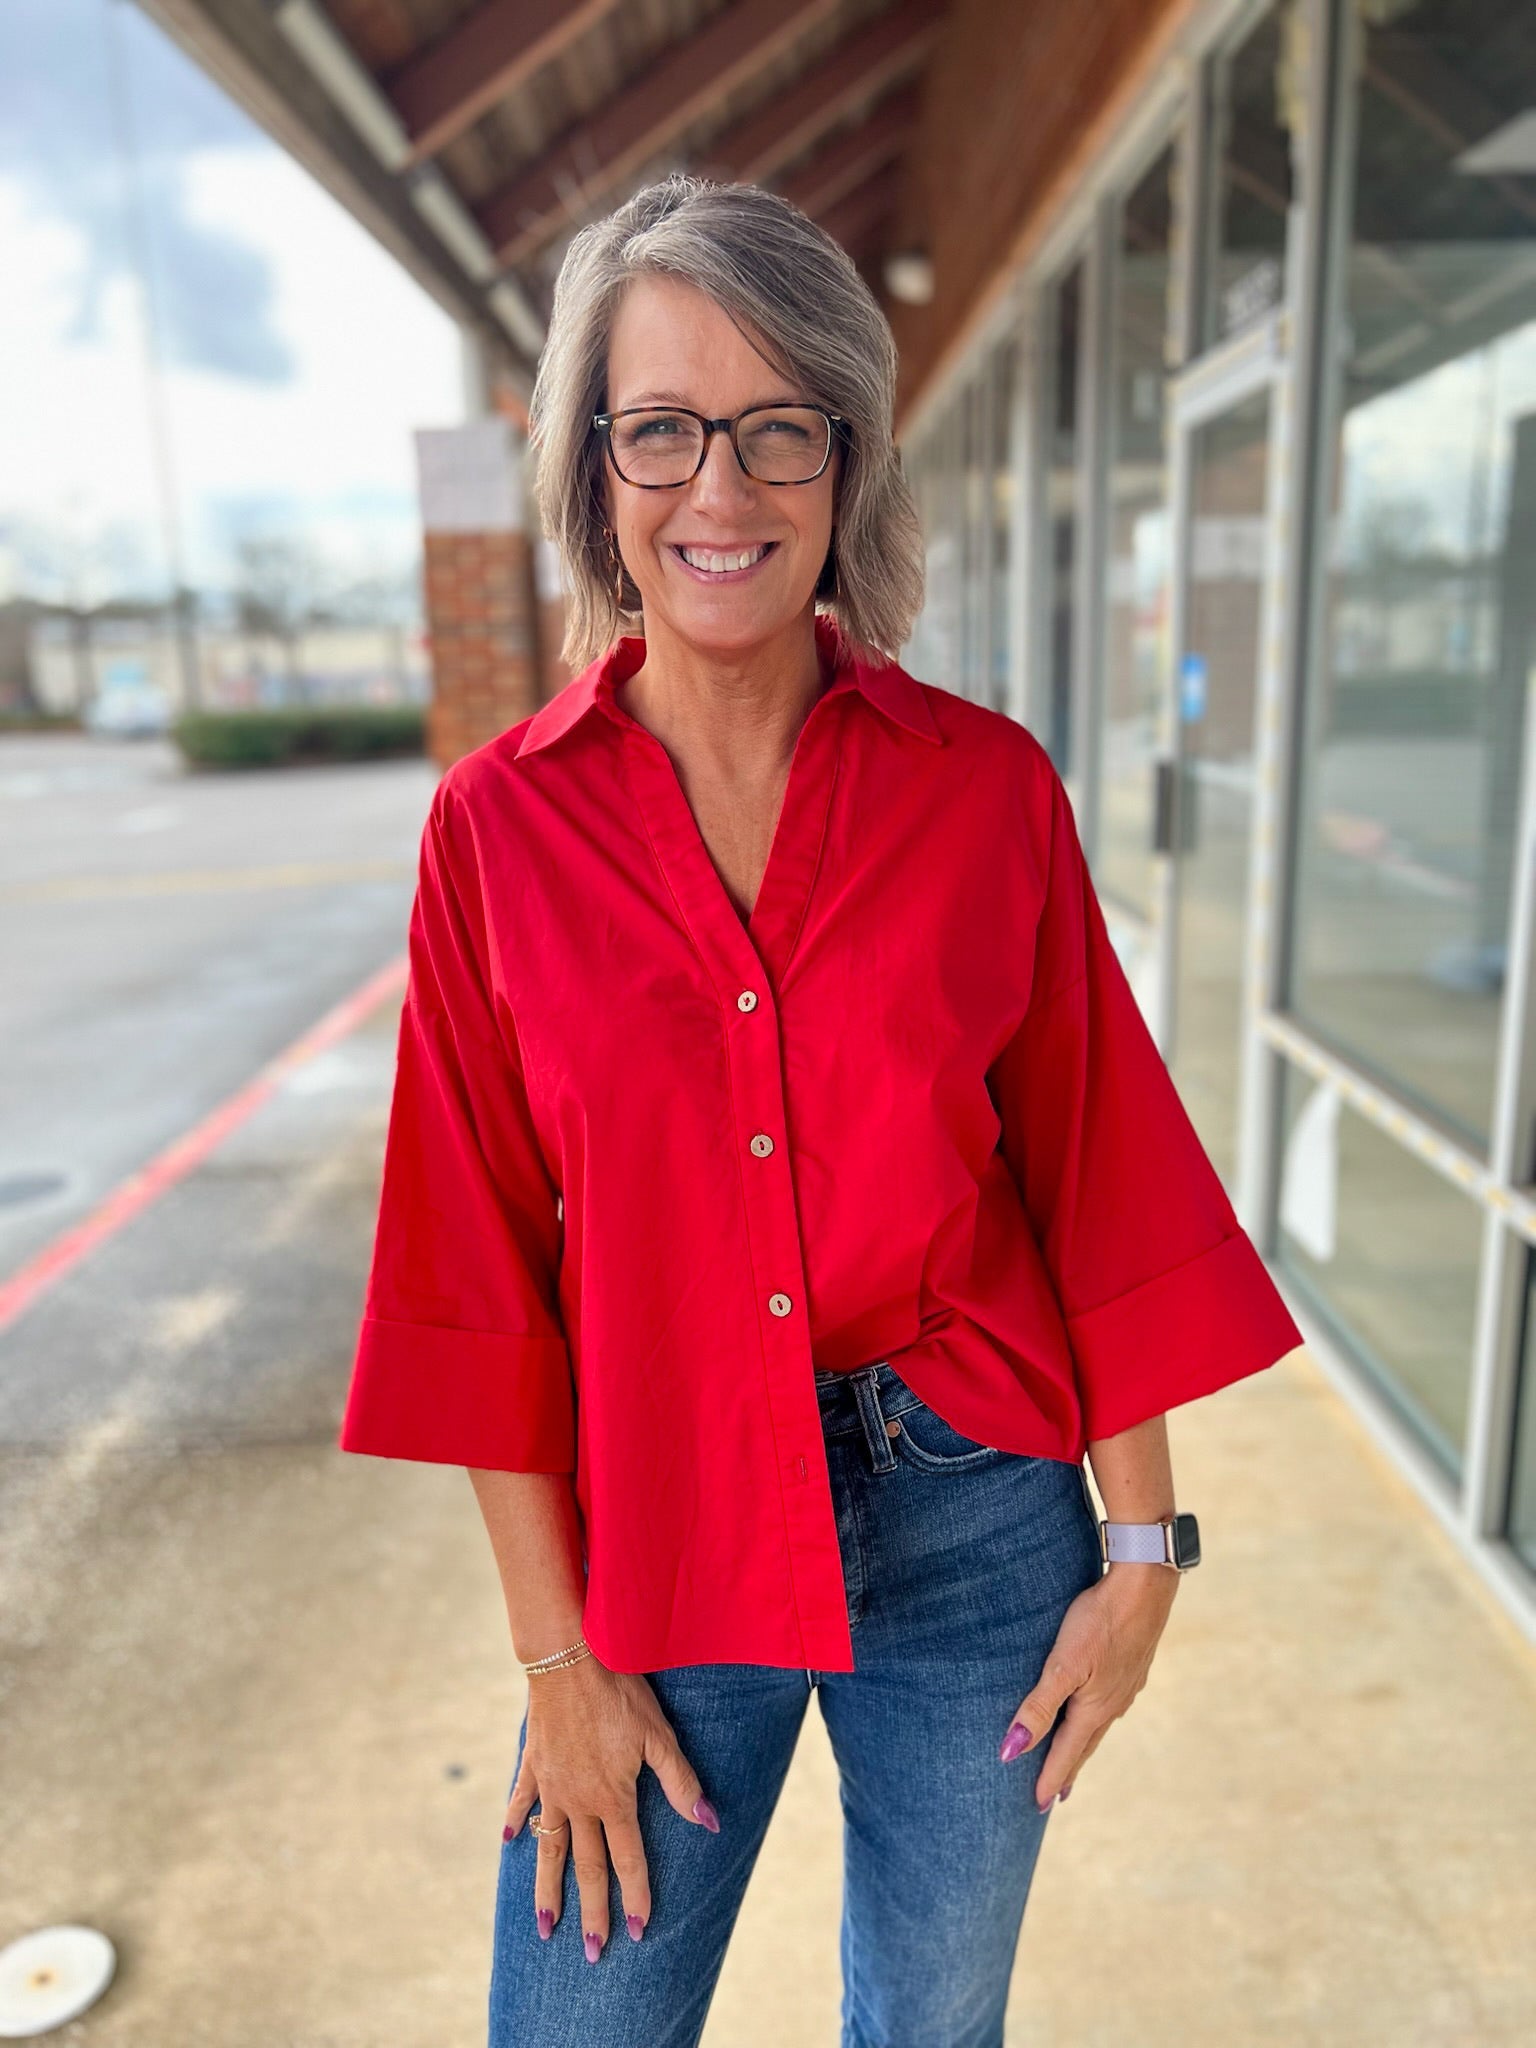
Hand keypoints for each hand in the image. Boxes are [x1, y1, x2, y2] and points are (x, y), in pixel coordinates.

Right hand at [504, 1657, 719, 1956]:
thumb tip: (709, 1823)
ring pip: (549, 1848)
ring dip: (547, 1889)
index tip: (638, 1933)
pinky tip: (509, 1840)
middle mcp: (579, 1803)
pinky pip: (523, 1800)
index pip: (627, 1861)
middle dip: (591, 1912)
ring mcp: (551, 1786)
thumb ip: (681, 1783)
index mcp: (613, 1800)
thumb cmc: (620, 1693)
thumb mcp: (658, 1736)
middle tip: (592, 1953)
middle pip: (587, 1867)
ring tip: (545, 1927)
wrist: (568, 1660)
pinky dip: (517, 1820)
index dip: (636, 1898)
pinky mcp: (533, 1764)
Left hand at [1000, 1564, 1179, 1807]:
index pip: (1066, 1753)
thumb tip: (1011, 1750)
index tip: (1038, 1805)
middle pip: (1085, 1745)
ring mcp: (1126, 1684)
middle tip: (1055, 1795)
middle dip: (1068, 1770)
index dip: (1050, 1779)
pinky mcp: (1132, 1664)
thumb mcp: (1063, 1664)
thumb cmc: (1100, 1621)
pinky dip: (1096, 1717)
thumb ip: (1039, 1706)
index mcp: (1095, 1708)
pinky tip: (1098, 1707)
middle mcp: (1114, 1703)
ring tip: (1074, 1757)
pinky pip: (1110, 1703)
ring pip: (1099, 1723)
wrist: (1146, 1584)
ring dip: (1083, 1744)